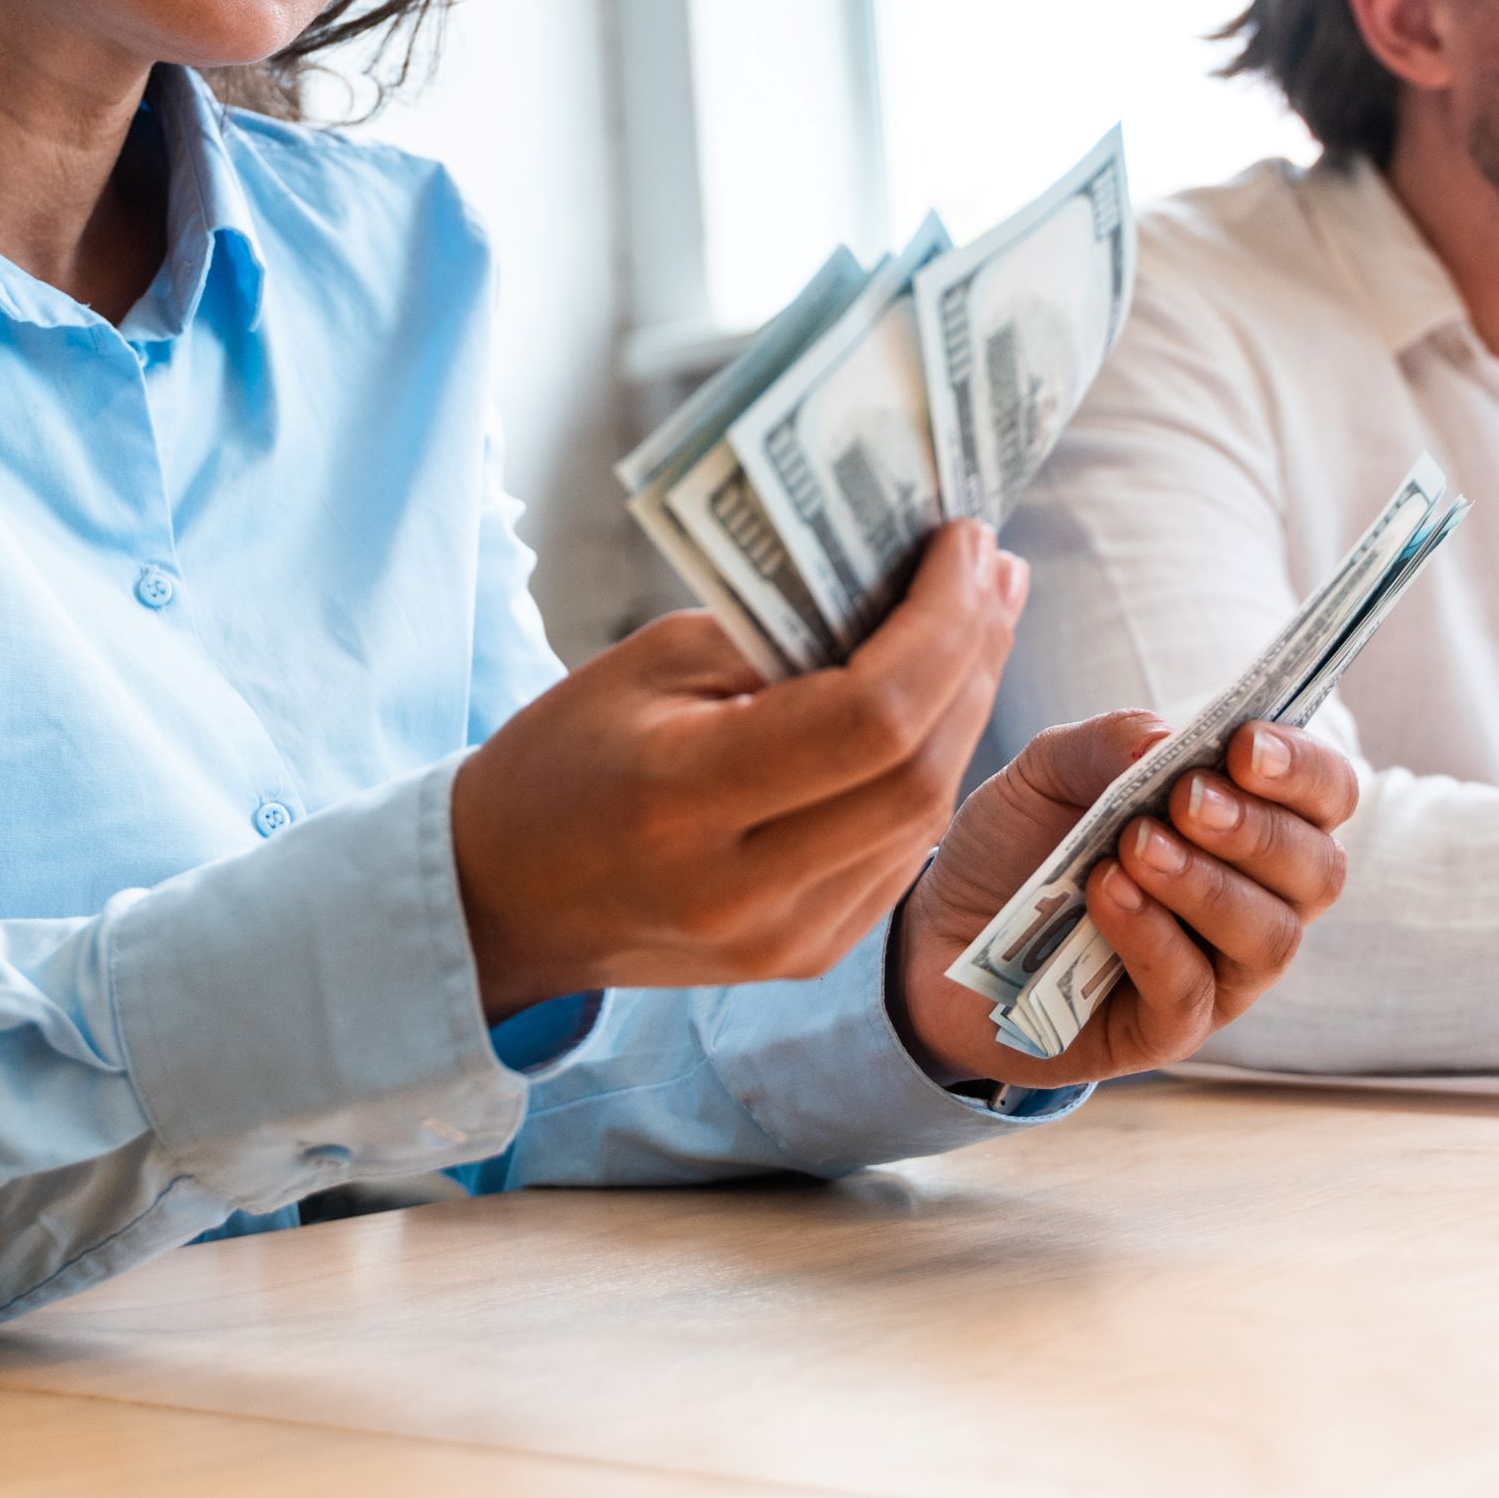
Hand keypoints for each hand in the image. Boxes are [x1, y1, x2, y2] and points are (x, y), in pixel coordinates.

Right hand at [451, 523, 1023, 1022]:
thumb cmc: (562, 759)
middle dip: (973, 656)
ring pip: (926, 815)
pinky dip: (932, 765)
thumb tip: (903, 586)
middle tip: (992, 567)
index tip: (963, 542)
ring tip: (981, 616)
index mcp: (684, 801)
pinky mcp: (808, 954)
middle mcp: (746, 890)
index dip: (940, 624)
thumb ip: (773, 633)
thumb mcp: (644, 665)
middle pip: (918, 772)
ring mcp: (785, 939)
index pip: (869, 717)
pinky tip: (941, 698)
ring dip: (968, 707)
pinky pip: (903, 852)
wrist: (506, 900)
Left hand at [886, 712, 1361, 1087]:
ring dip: (1207, 884)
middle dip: (1257, 829)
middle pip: (1318, 871)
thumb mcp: (1047, 773)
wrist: (939, 936)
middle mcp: (1256, 901)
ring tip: (1134, 847)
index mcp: (1248, 824)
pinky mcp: (1167, 1030)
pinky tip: (1107, 896)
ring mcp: (1220, 973)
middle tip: (1185, 798)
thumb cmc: (1019, 847)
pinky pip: (1192, 992)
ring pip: (1269, 938)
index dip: (1304, 770)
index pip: (1325, 797)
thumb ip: (1107, 743)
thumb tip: (1168, 737)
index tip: (1246, 745)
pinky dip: (1154, 936)